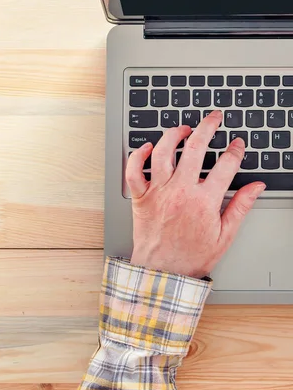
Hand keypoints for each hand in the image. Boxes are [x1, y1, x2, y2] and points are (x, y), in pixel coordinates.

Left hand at [126, 110, 265, 278]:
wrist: (163, 271)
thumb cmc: (192, 256)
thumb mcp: (225, 235)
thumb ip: (240, 207)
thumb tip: (256, 187)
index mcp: (204, 200)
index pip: (225, 165)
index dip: (235, 150)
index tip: (237, 144)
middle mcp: (180, 191)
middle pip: (195, 148)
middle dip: (208, 127)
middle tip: (214, 118)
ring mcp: (158, 191)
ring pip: (162, 152)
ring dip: (173, 134)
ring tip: (183, 128)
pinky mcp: (140, 196)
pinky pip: (134, 170)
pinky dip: (137, 155)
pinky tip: (146, 147)